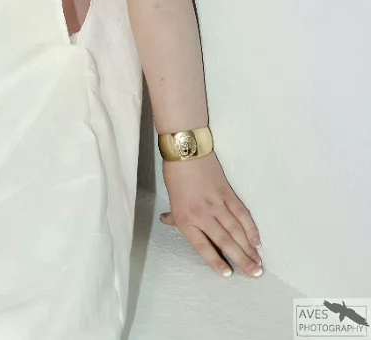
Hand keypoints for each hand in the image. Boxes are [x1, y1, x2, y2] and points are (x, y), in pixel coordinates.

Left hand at [159, 151, 262, 278]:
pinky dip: (251, 228)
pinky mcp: (228, 193)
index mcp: (186, 219)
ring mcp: (217, 204)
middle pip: (224, 242)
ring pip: (236, 231)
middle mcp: (202, 215)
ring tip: (258, 262)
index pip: (203, 247)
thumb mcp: (172, 199)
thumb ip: (174, 216)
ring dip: (249, 249)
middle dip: (241, 260)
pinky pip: (242, 214)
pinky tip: (257, 240)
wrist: (186, 151)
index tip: (228, 274)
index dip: (216, 262)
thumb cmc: (175, 174)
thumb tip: (167, 222)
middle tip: (254, 273)